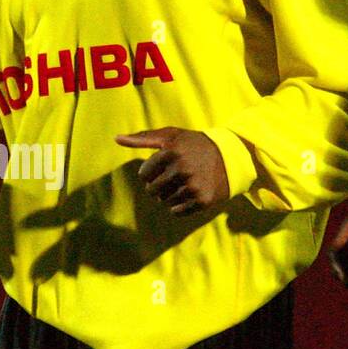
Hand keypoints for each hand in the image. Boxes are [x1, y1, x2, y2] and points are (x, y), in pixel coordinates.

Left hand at [115, 126, 230, 215]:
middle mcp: (181, 169)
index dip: (151, 172)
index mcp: (171, 151)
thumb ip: (142, 137)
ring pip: (164, 202)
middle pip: (152, 190)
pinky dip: (180, 206)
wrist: (231, 157)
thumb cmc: (194, 145)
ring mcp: (192, 186)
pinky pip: (176, 212)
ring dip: (170, 196)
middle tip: (174, 177)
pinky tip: (191, 193)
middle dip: (158, 186)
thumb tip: (116, 138)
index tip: (165, 166)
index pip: (144, 174)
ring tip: (185, 183)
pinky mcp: (202, 201)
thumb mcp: (171, 135)